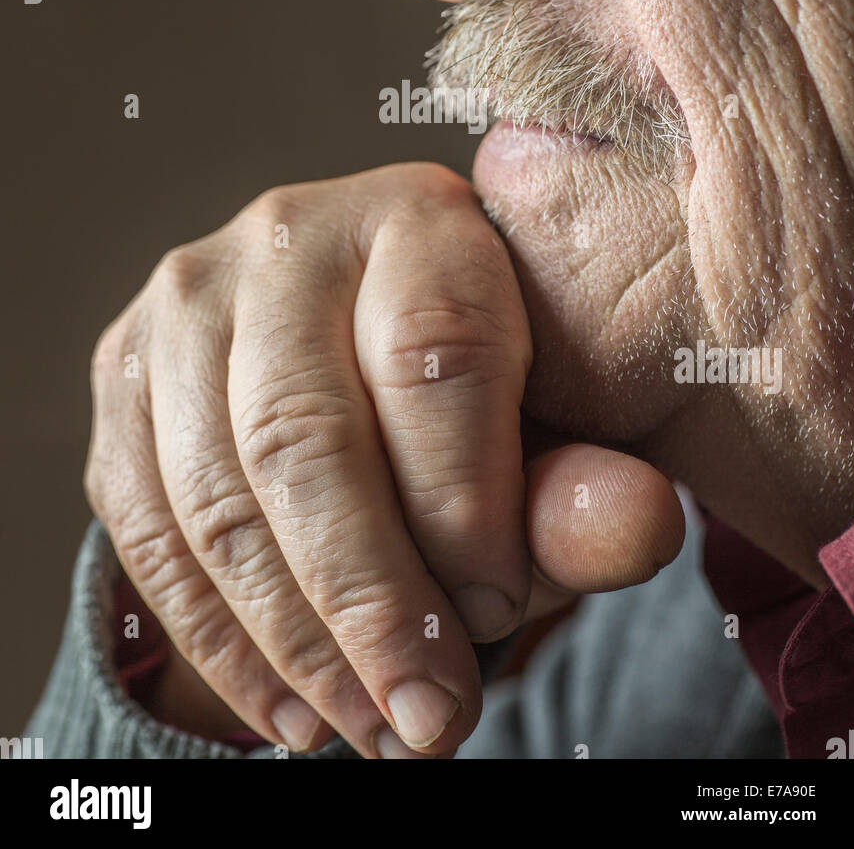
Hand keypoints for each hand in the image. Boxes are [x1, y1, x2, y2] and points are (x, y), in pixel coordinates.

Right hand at [85, 164, 683, 757]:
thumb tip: (638, 528)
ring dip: (295, 642)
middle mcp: (289, 235)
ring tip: (369, 727)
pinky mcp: (124, 371)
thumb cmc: (474, 389)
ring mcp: (189, 299)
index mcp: (418, 216)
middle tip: (429, 721)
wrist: (355, 348)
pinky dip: (216, 640)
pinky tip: (289, 707)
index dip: (464, 503)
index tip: (498, 615)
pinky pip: (146, 525)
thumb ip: (587, 480)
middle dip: (370, 602)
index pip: (431, 357)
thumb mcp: (549, 422)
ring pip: (218, 495)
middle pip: (306, 435)